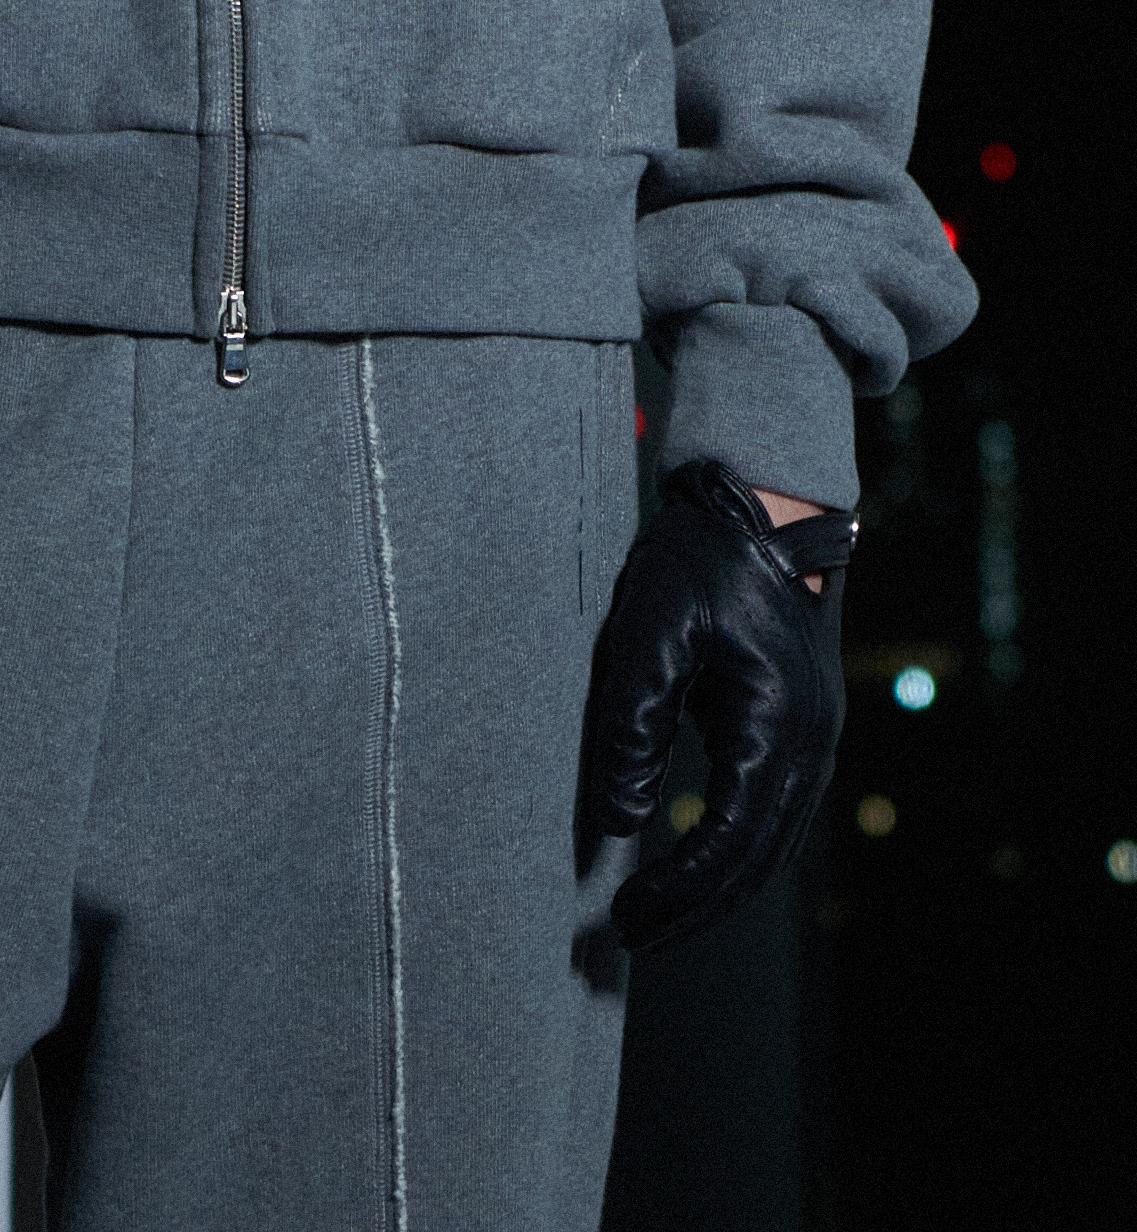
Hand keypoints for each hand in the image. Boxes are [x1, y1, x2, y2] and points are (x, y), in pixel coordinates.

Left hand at [585, 458, 856, 951]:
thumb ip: (633, 725)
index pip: (728, 842)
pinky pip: (772, 810)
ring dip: (716, 886)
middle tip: (629, 936)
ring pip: (771, 842)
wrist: (761, 503)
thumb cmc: (700, 559)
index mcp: (778, 727)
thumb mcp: (651, 631)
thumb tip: (623, 820)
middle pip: (757, 860)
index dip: (676, 889)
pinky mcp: (801, 725)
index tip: (622, 917)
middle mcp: (812, 745)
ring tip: (654, 914)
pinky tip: (689, 858)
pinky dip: (733, 848)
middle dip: (695, 908)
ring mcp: (816, 737)